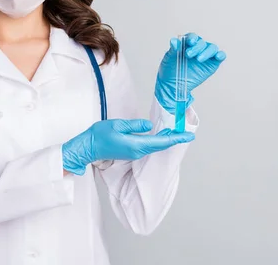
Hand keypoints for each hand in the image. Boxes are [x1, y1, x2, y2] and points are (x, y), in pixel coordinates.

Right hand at [62, 119, 194, 174]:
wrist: (88, 147)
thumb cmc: (100, 135)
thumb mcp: (117, 125)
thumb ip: (135, 125)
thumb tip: (149, 125)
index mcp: (136, 145)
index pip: (161, 142)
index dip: (176, 138)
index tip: (189, 135)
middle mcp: (138, 152)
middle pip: (161, 145)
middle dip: (174, 139)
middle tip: (187, 132)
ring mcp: (134, 153)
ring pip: (156, 147)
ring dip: (166, 140)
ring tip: (177, 132)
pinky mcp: (131, 152)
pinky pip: (149, 147)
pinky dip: (158, 141)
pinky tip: (161, 136)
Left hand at [155, 33, 225, 113]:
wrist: (173, 84)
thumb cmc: (170, 68)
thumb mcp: (169, 58)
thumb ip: (173, 49)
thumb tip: (174, 41)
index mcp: (187, 43)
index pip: (192, 37)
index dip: (192, 38)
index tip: (190, 42)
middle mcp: (198, 47)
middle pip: (202, 43)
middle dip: (197, 48)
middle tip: (188, 55)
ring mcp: (206, 55)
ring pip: (212, 48)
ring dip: (207, 52)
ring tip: (199, 59)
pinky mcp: (213, 63)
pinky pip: (220, 56)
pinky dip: (221, 55)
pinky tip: (218, 56)